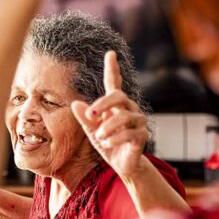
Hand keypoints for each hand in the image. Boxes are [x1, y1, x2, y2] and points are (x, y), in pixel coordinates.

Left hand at [72, 51, 149, 178]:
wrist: (122, 165)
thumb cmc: (108, 143)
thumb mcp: (92, 131)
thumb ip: (85, 118)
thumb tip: (75, 103)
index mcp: (116, 105)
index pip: (114, 83)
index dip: (112, 68)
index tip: (110, 53)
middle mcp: (129, 109)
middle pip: (119, 96)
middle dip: (103, 104)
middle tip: (91, 115)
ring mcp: (138, 121)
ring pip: (123, 117)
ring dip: (107, 128)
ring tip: (99, 137)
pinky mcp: (142, 135)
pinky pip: (128, 133)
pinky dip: (114, 139)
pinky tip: (107, 144)